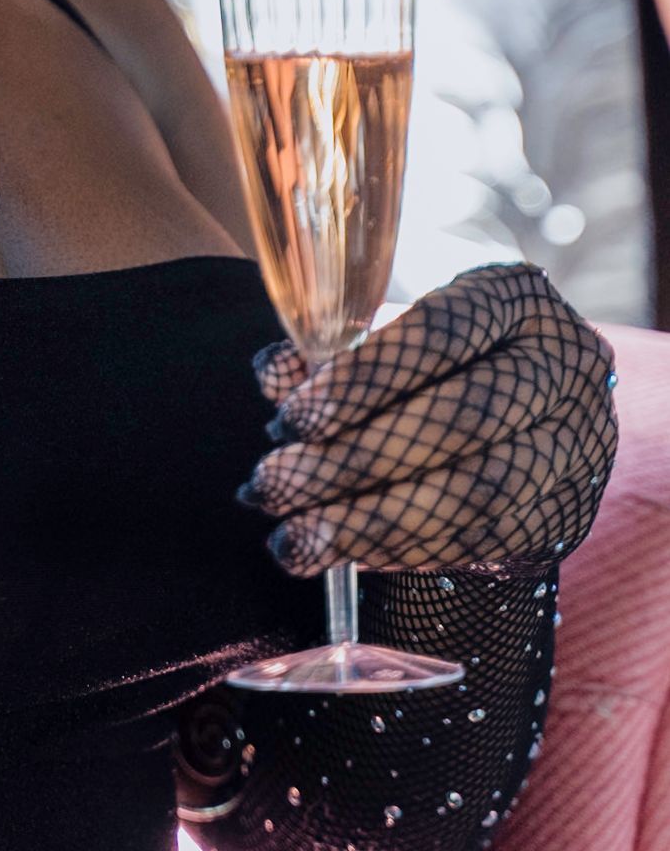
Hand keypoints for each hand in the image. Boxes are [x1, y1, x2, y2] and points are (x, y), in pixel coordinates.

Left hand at [242, 262, 616, 575]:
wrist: (525, 424)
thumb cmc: (439, 369)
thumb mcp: (393, 345)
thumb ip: (334, 358)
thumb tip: (276, 373)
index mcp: (515, 299)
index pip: (439, 332)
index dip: (362, 378)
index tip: (291, 419)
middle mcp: (562, 365)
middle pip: (460, 418)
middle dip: (355, 459)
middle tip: (274, 485)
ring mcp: (577, 442)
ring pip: (476, 491)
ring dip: (372, 520)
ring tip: (296, 539)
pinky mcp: (568, 511)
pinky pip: (485, 540)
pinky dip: (408, 549)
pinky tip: (348, 550)